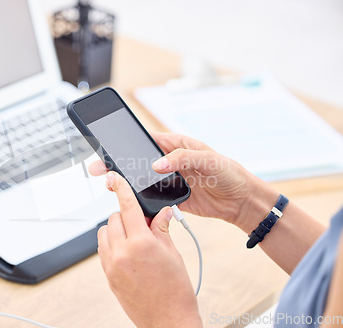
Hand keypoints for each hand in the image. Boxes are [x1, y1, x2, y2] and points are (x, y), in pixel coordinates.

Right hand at [89, 132, 278, 232]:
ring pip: (142, 180)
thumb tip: (157, 165)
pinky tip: (129, 202)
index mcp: (176, 146)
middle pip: (138, 161)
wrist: (241, 201)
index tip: (110, 147)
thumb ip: (182, 158)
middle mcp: (170, 162)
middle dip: (119, 164)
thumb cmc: (230, 174)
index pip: (146, 141)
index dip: (126, 142)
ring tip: (111, 185)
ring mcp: (169, 180)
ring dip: (127, 183)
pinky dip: (141, 201)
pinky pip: (152, 198)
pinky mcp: (172, 198)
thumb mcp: (208, 159)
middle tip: (101, 169)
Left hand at [97, 171, 200, 327]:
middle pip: (114, 218)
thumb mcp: (173, 254)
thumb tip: (161, 211)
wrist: (168, 321)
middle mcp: (122, 252)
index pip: (127, 207)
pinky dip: (111, 244)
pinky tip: (128, 251)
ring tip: (135, 239)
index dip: (121, 188)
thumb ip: (162, 228)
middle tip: (144, 225)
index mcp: (141, 243)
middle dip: (127, 216)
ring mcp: (112, 265)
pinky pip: (102, 250)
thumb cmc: (176, 291)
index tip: (114, 178)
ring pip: (105, 232)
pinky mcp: (108, 276)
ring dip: (117, 229)